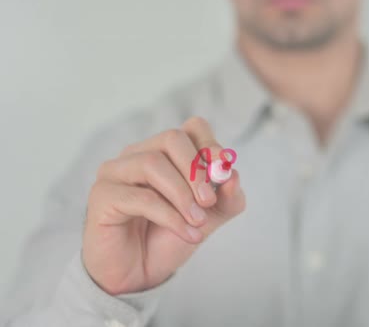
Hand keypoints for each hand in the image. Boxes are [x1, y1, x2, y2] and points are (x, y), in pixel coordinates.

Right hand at [82, 117, 245, 294]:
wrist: (139, 274)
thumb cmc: (169, 237)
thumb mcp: (210, 217)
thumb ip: (228, 197)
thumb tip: (233, 175)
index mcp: (165, 152)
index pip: (192, 128)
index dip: (211, 145)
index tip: (223, 172)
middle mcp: (138, 154)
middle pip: (172, 138)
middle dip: (196, 171)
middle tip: (209, 202)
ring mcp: (115, 172)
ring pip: (153, 164)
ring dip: (182, 195)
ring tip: (197, 222)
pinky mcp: (102, 196)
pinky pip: (140, 197)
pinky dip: (170, 216)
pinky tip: (187, 233)